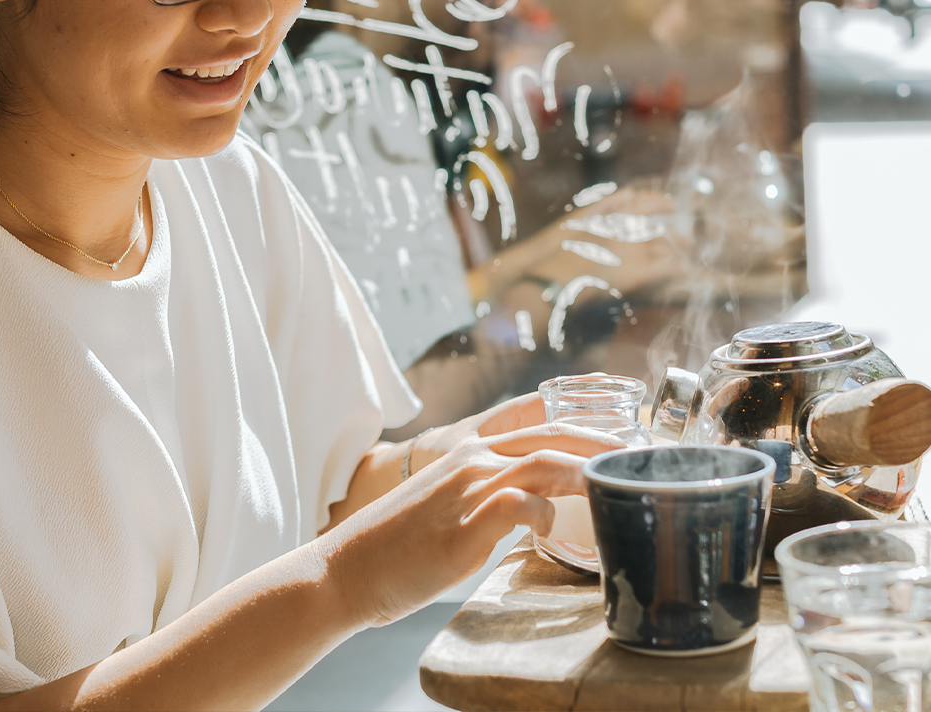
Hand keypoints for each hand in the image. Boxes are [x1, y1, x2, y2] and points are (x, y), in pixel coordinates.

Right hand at [322, 396, 620, 628]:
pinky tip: (552, 526)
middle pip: (549, 435)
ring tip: (616, 481)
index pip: (530, 418)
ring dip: (585, 468)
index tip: (614, 416)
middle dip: (598, 438)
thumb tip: (532, 511)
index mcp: (466, 450)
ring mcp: (467, 489)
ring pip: (541, 462)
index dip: (575, 412)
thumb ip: (488, 498)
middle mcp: (469, 460)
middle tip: (635, 450)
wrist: (346, 568)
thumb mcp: (447, 505)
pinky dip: (545, 513)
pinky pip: (519, 507)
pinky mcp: (464, 527)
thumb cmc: (396, 545)